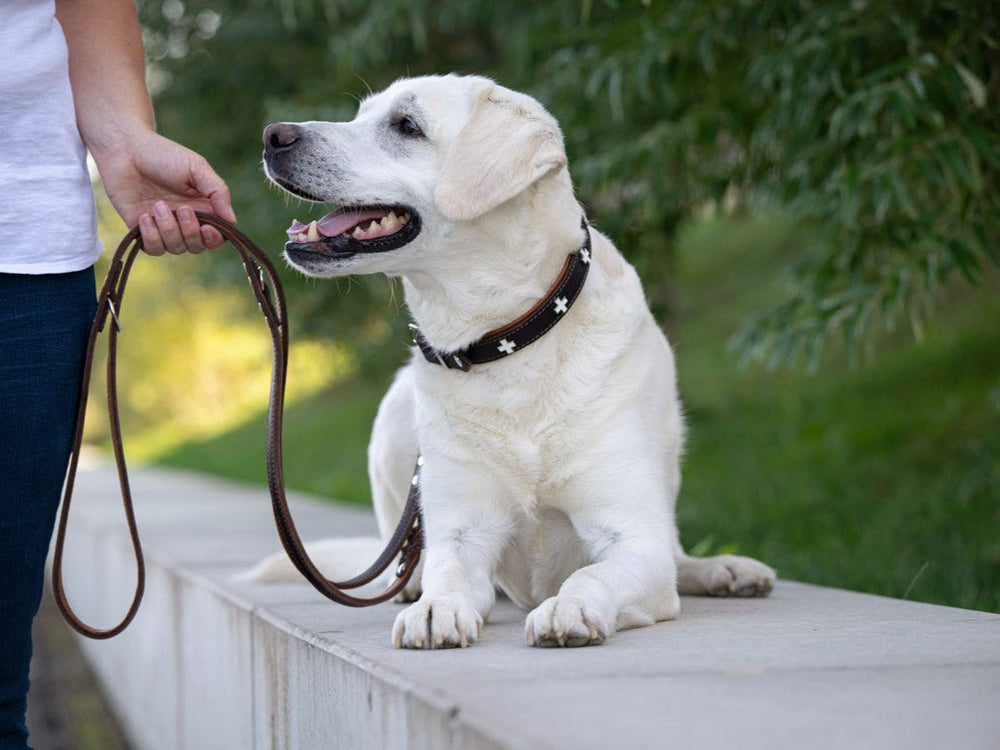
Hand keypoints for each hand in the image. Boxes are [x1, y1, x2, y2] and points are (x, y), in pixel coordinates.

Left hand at [94, 130, 236, 254]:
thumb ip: (218, 192)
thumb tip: (232, 220)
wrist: (124, 149)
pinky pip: (153, 249)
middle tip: (182, 209)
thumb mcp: (197, 168)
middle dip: (190, 232)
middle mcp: (185, 221)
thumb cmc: (163, 154)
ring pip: (176, 248)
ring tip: (158, 205)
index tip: (207, 228)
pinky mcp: (142, 230)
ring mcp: (164, 227)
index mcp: (203, 207)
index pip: (217, 236)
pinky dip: (151, 236)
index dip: (214, 238)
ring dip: (169, 230)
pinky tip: (145, 216)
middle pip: (198, 246)